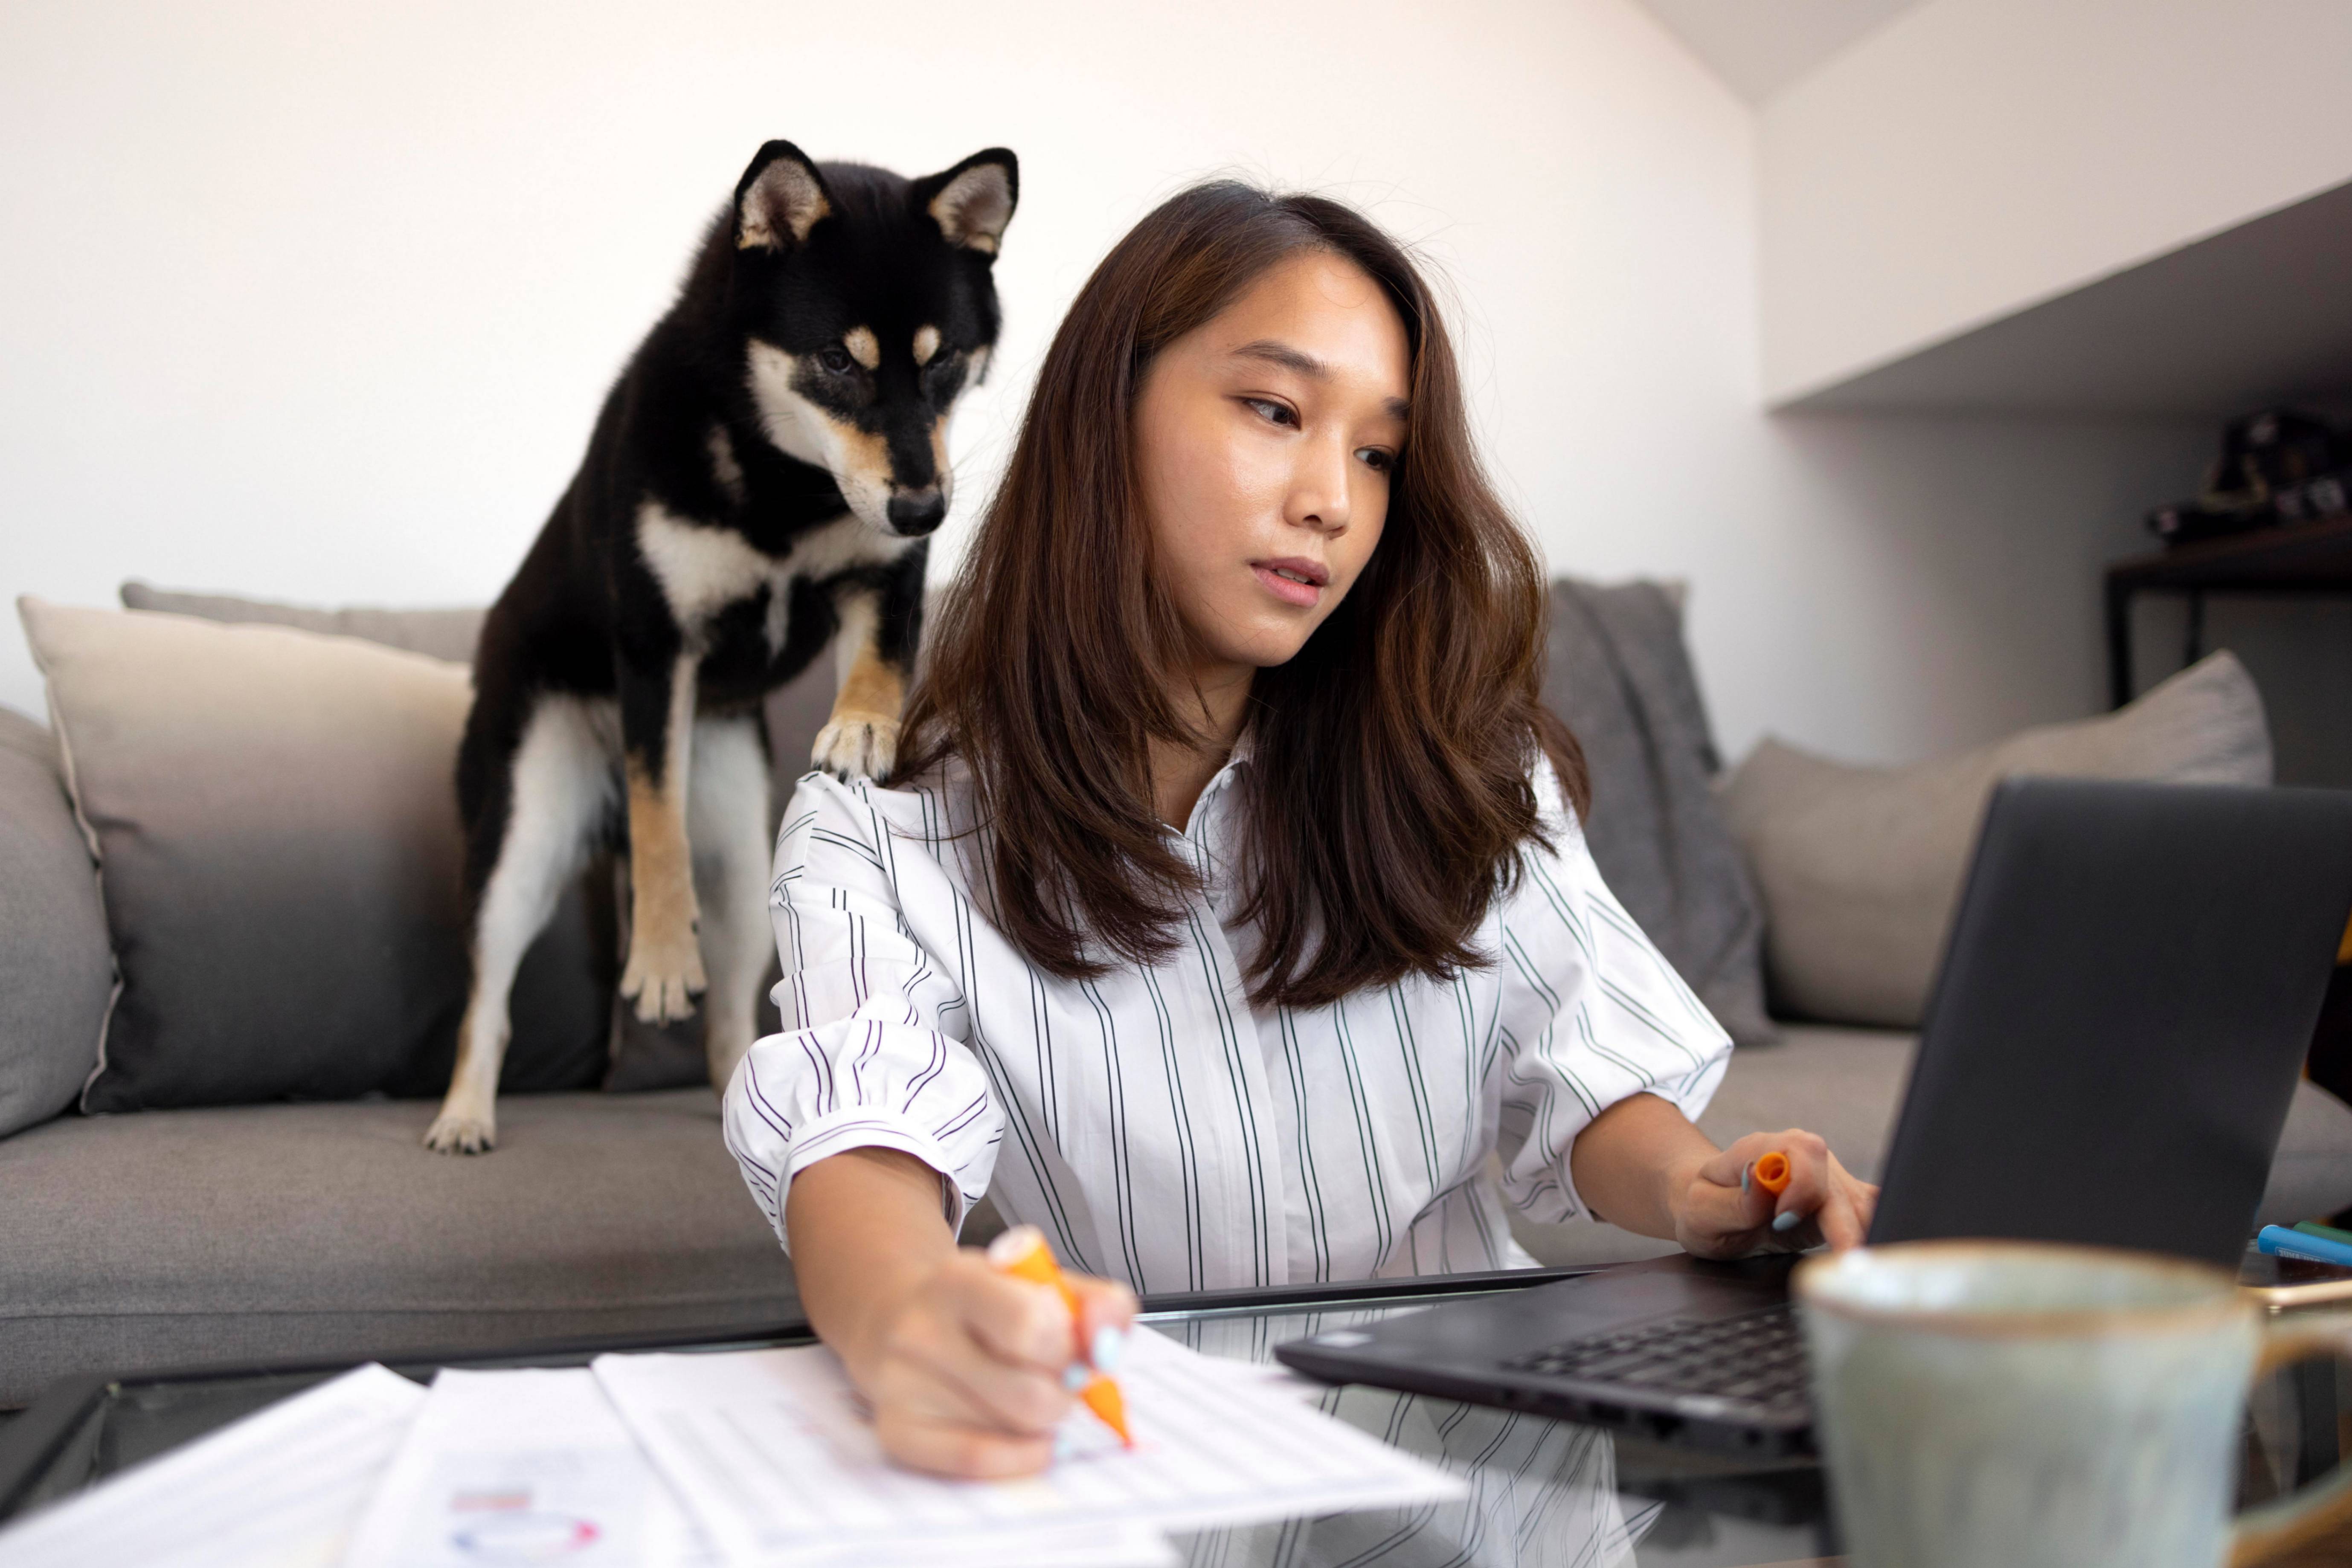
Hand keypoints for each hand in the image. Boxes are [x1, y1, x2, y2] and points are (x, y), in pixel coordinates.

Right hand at [847, 1246, 1136, 1478]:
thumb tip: (1107, 1348)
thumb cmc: (986, 1305)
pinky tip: (1031, 1440)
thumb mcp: (1043, 1283)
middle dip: (1065, 1395)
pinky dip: (1019, 1457)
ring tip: (1031, 1395)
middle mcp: (919, 1330)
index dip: (1071, 1349)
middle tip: (1062, 1382)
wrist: (901, 1315)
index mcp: (957, 1279)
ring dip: (1043, 1424)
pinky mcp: (895, 1430)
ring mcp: (901, 1384)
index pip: (1032, 1327)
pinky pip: (974, 1461)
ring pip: (1012, 1431)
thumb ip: (1097, 1305)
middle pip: (1030, 1396)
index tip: (1076, 1349)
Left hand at [1669, 1129, 1878, 1258]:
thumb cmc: (1704, 1207)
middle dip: (1844, 1225)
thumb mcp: (1701, 1210)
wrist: (1713, 1207)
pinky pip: (1869, 1211)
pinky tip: (1874, 1256)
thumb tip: (1762, 1184)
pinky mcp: (1840, 1199)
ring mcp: (1825, 1175)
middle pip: (1839, 1182)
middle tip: (1842, 1261)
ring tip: (1856, 1268)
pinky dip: (1874, 1232)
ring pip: (1861, 1201)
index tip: (1784, 1219)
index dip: (1802, 1186)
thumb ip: (1733, 1202)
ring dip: (1862, 1235)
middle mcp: (1801, 1155)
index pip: (1803, 1152)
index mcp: (1764, 1147)